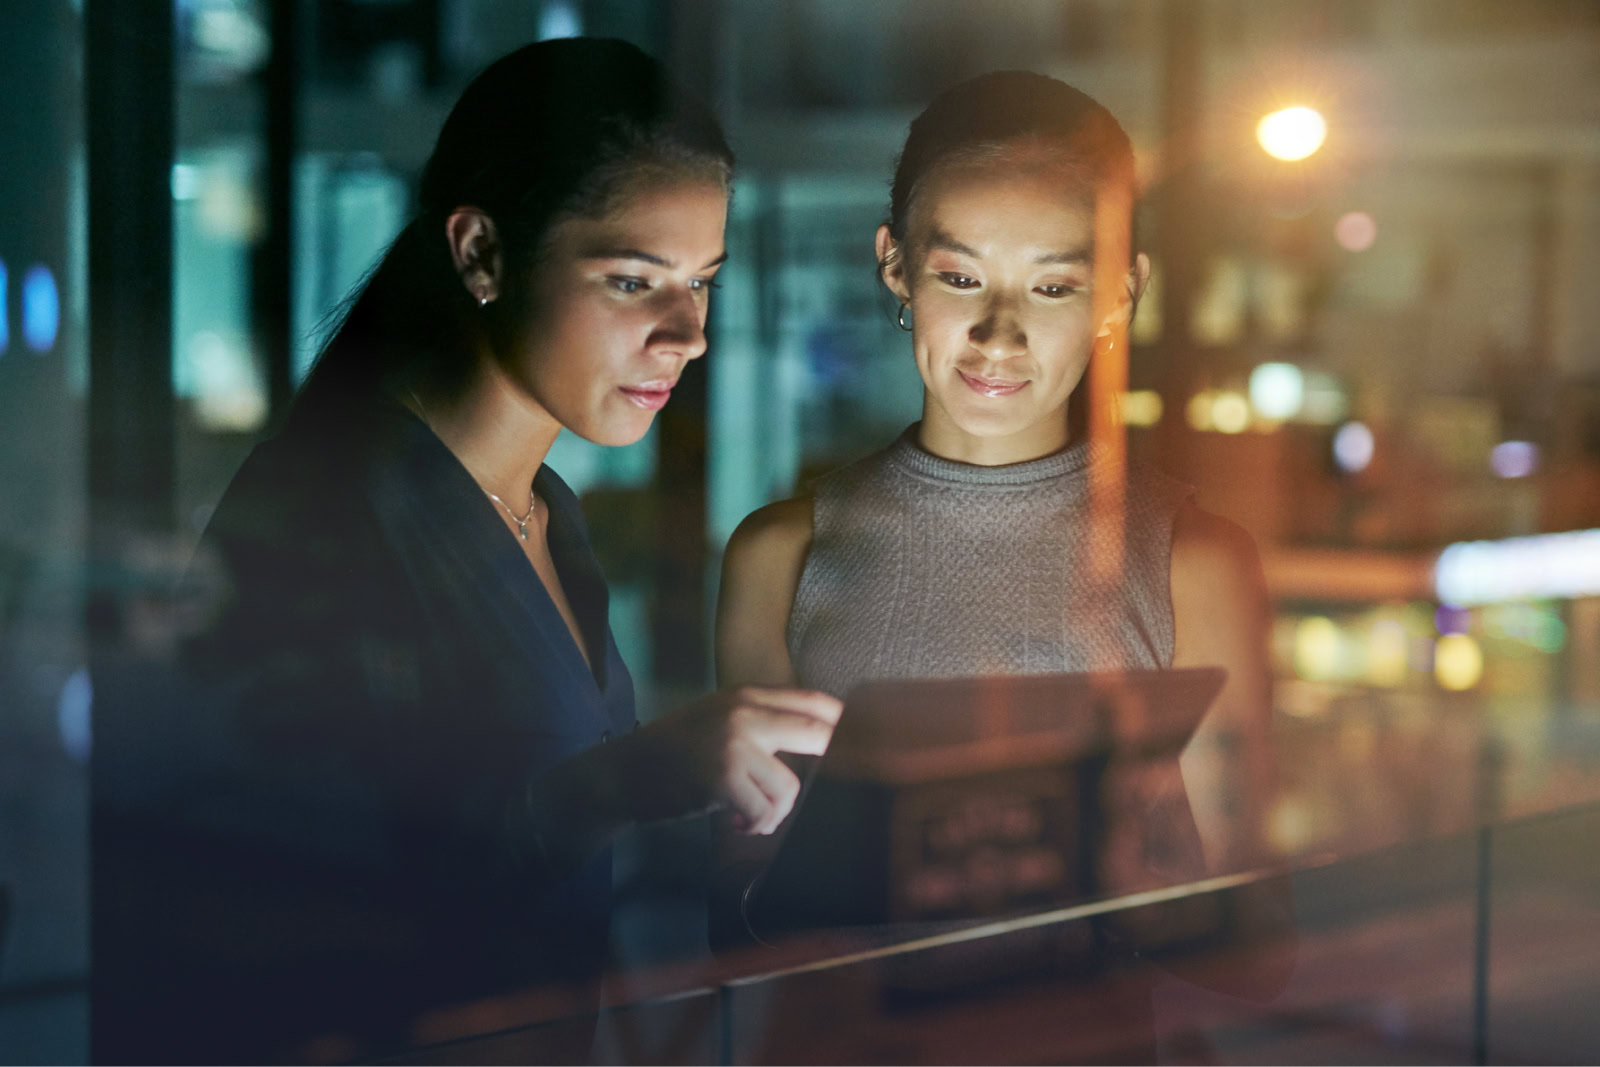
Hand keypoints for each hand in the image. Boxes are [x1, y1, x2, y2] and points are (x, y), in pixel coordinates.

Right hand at [622, 686, 841, 834]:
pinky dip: (755, 825)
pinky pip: (764, 811)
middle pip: (819, 735)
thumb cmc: (673, 750)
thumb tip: (823, 739)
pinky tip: (736, 823)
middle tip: (819, 793)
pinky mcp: (723, 777)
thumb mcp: (717, 717)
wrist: (623, 772)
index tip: (859, 750)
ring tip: (750, 816)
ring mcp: (734, 744)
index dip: (845, 726)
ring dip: (774, 813)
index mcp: (747, 695)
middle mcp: (744, 713)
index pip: (816, 702)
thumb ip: (761, 721)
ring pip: (790, 788)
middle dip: (830, 770)